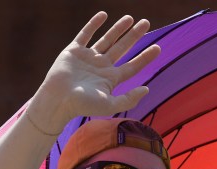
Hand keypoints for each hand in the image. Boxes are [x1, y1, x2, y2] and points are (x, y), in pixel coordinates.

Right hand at [30, 12, 160, 132]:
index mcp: (110, 80)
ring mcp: (88, 58)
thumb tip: (147, 89)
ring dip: (118, 29)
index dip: (145, 57)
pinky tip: (104, 15)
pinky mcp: (74, 51)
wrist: (58, 99)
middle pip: (122, 48)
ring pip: (107, 39)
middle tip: (146, 23)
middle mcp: (101, 67)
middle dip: (134, 36)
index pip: (132, 66)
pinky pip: (85, 34)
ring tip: (130, 18)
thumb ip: (129, 99)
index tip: (158, 48)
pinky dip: (93, 24)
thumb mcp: (109, 105)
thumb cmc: (83, 105)